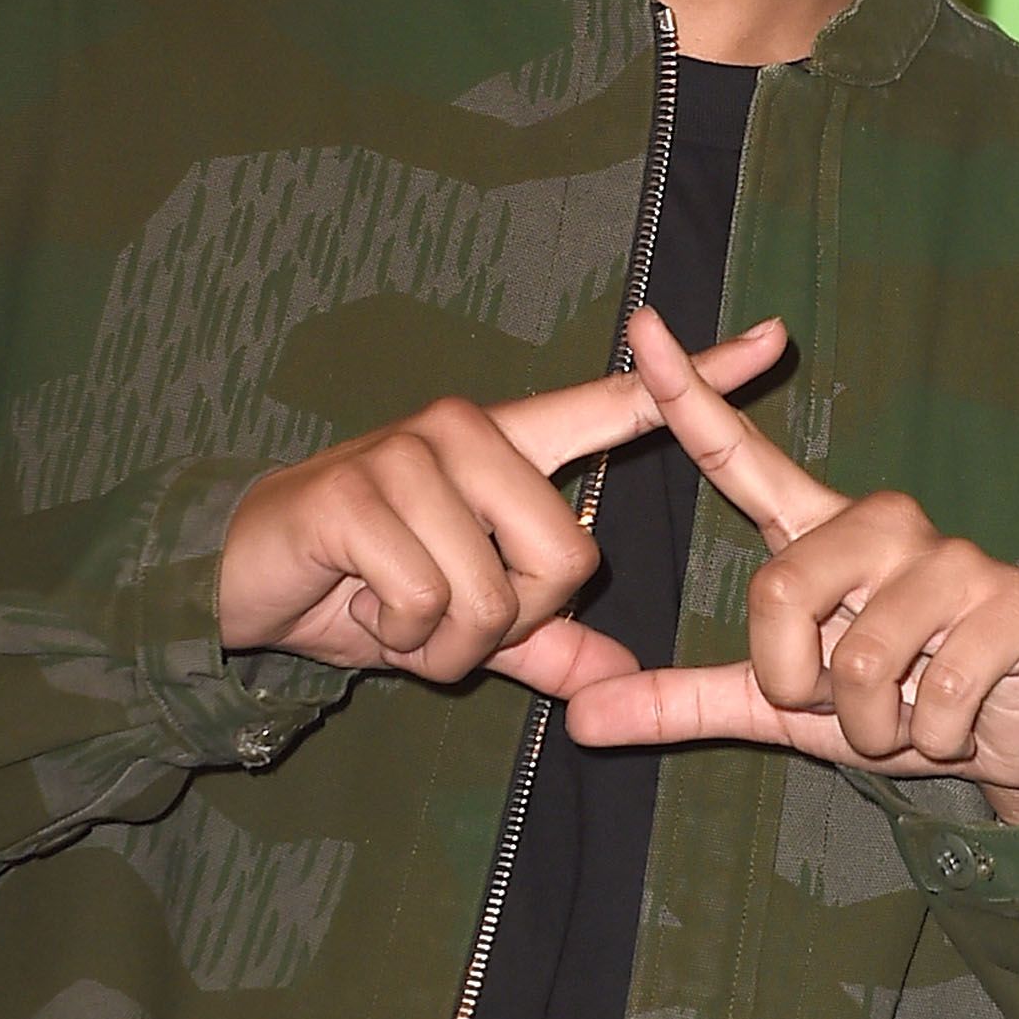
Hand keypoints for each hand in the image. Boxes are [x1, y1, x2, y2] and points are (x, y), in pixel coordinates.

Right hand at [217, 319, 791, 698]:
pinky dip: (399, 636)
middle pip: (567, 557)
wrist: (241, 576)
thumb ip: (541, 641)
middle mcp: (466, 431)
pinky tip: (358, 605)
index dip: (699, 378)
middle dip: (511, 622)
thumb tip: (616, 679)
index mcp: (506, 449)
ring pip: (494, 592)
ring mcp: (411, 453)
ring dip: (444, 641)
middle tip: (440, 615)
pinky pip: (428, 602)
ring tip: (392, 609)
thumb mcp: (461, 622)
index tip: (777, 339)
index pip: (616, 406)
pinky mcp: (357, 491)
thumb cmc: (358, 585)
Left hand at [563, 308, 1018, 825]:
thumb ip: (685, 701)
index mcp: (819, 533)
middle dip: (799, 682)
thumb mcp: (779, 709)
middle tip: (848, 702)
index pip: (742, 456)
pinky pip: (935, 695)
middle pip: (780, 590)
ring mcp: (953, 554)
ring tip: (911, 711)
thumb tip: (578, 717)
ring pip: (860, 661)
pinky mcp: (1013, 599)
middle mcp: (883, 522)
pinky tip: (962, 719)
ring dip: (873, 724)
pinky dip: (938, 737)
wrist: (1010, 746)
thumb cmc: (891, 706)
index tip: (643, 324)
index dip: (687, 394)